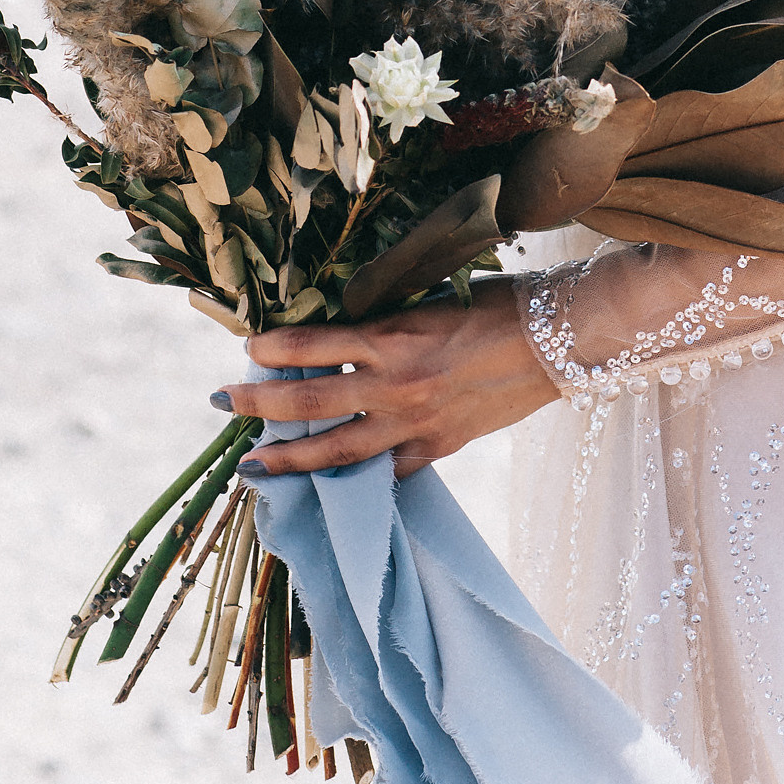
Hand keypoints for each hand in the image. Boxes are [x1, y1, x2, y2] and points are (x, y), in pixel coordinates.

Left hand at [223, 280, 558, 478]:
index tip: (247, 348)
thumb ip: (388, 322)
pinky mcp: (440, 447)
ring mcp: (417, 423)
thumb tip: (342, 332)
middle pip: (311, 401)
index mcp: (395, 336)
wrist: (562, 340)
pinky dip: (356, 478)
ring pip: (338, 450)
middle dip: (260, 404)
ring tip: (253, 466)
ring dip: (291, 458)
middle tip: (222, 403)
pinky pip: (388, 471)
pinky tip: (329, 484)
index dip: (274, 348)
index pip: (314, 345)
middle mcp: (398, 384)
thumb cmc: (502, 304)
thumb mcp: (435, 299)